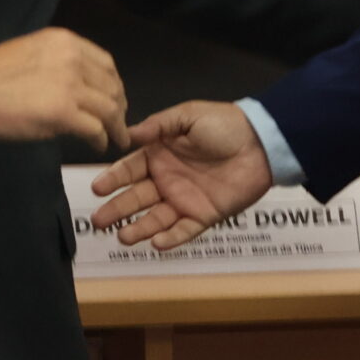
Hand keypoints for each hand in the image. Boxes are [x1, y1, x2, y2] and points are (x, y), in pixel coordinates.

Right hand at [0, 29, 128, 152]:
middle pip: (112, 85)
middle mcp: (73, 58)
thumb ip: (56, 65)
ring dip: (117, 126)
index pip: (105, 62)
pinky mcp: (63, 112)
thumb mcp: (30, 55)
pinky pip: (96, 128)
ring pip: (110, 108)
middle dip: (120, 106)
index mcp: (64, 41)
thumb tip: (73, 87)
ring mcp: (70, 85)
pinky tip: (97, 145)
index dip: (114, 83)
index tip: (114, 97)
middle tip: (118, 122)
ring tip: (116, 139)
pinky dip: (102, 139)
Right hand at [88, 100, 272, 249]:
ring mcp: (185, 200)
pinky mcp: (204, 215)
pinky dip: (170, 239)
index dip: (113, 179)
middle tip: (99, 221)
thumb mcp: (188, 116)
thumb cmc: (224, 125)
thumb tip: (128, 134)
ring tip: (123, 238)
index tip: (97, 188)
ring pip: (156, 219)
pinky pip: (184, 230)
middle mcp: (167, 179)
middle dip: (117, 210)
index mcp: (160, 154)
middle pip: (136, 198)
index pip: (129, 169)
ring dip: (139, 229)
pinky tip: (156, 243)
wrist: (262, 143)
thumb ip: (158, 126)